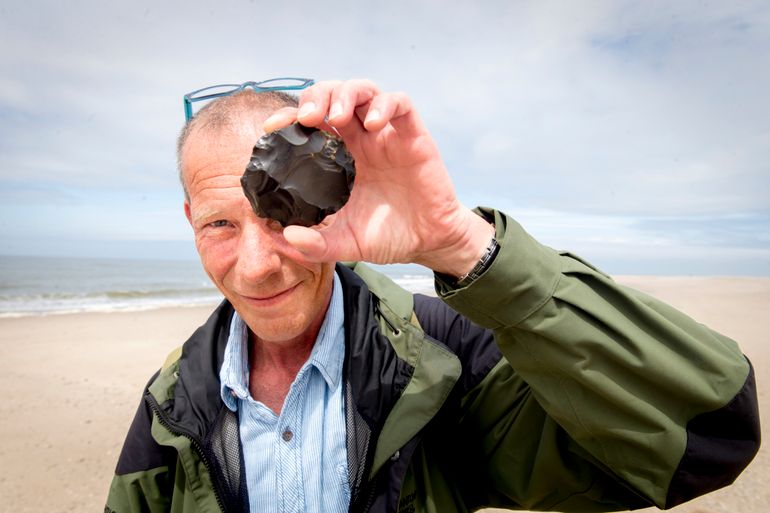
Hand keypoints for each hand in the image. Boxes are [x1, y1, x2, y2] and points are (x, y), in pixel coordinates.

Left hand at [263, 79, 493, 277]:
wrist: (428, 241)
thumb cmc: (386, 236)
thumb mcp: (345, 243)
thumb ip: (316, 244)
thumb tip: (286, 237)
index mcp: (338, 157)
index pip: (309, 124)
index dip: (289, 118)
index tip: (272, 128)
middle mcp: (359, 139)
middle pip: (333, 95)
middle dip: (317, 97)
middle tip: (308, 119)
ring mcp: (386, 134)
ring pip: (364, 91)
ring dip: (346, 94)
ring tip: (338, 116)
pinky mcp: (413, 135)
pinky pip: (400, 104)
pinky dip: (385, 105)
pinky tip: (374, 124)